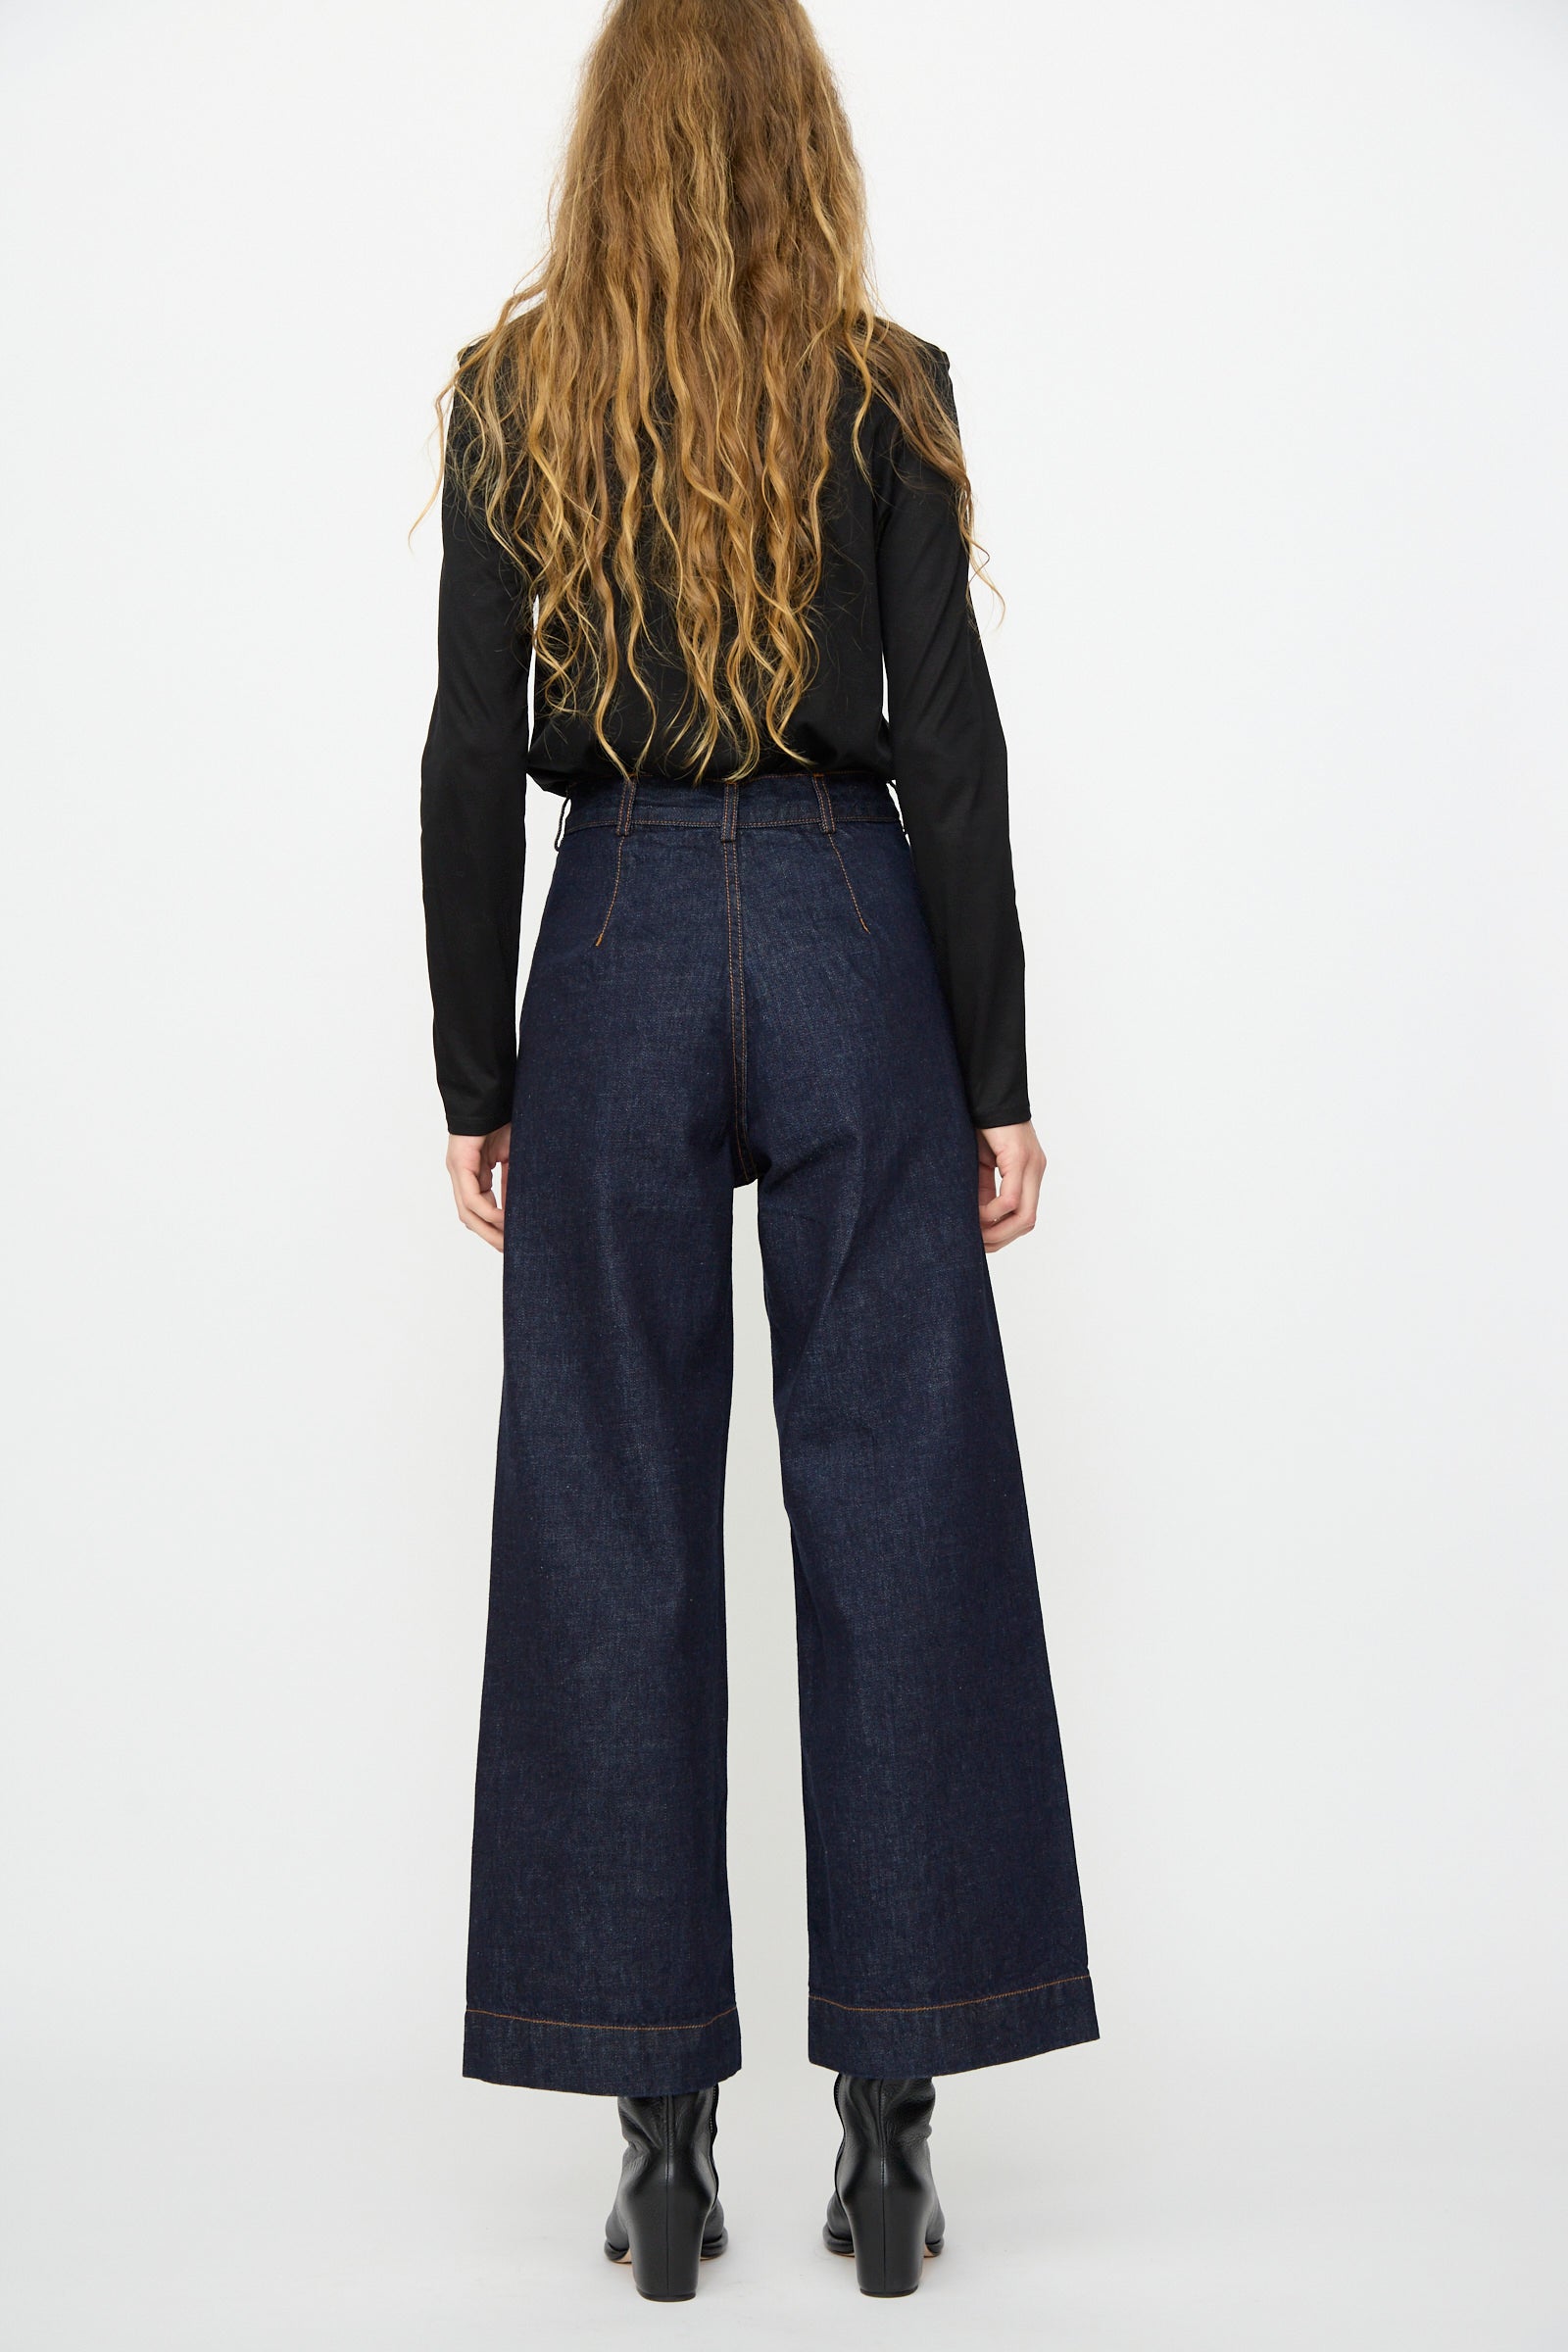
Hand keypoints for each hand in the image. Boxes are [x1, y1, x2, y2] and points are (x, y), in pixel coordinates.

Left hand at [446, 1125, 509, 1252]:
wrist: (492, 1094)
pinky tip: (503, 1218)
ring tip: (507, 1240)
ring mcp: (458, 1170)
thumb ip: (511, 1182)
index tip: (513, 1242)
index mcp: (474, 1174)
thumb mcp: (513, 1158)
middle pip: (471, 1218)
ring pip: (468, 1212)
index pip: (481, 1209)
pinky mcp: (460, 1164)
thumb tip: (516, 1209)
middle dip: (491, 1236)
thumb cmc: (504, 1120)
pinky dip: (486, 1211)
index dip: (495, 1228)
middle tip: (510, 1251)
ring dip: (488, 1229)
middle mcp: (462, 1175)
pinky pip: (471, 1197)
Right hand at [977, 1121, 1045, 1251]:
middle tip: (976, 1243)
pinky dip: (993, 1211)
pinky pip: (1011, 1199)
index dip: (1002, 1234)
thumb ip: (983, 1189)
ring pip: (1024, 1217)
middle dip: (1000, 1239)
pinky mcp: (1019, 1158)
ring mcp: (1030, 1165)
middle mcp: (1034, 1171)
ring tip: (974, 1231)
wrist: (986, 1092)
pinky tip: (976, 1211)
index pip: (1023, 1217)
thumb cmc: (980, 1124)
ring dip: (997, 1230)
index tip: (978, 1239)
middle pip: (1027, 1223)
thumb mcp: (980, 1164)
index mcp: (1027, 1173)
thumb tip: (978, 1218)